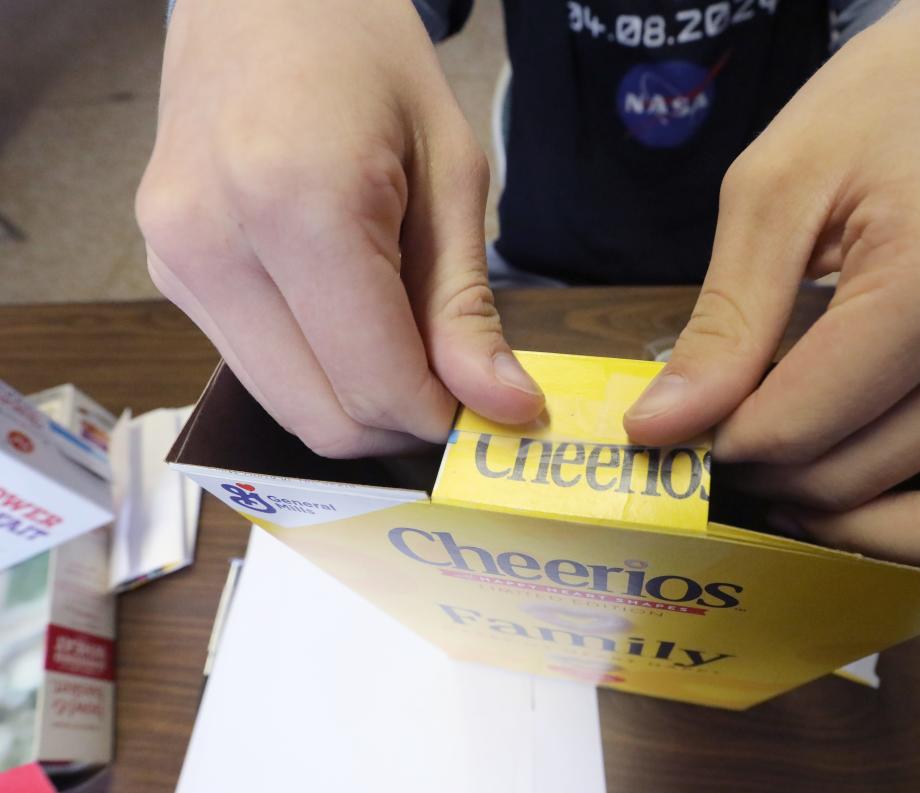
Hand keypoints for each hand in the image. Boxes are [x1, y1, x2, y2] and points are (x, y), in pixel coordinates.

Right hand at [136, 0, 542, 457]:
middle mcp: (212, 244)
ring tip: (408, 336)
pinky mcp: (166, 271)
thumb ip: (465, 305)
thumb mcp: (449, 169)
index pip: (374, 381)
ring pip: (283, 403)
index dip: (444, 416)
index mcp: (296, 204)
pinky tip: (353, 313)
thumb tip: (502, 408)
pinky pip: (255, 364)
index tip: (493, 407)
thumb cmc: (369, 57)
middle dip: (402, 421)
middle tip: (458, 385)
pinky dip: (317, 368)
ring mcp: (174, 262)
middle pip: (320, 415)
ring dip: (358, 400)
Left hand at [625, 0, 919, 570]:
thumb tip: (665, 430)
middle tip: (733, 450)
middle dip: (786, 485)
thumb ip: (725, 322)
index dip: (734, 445)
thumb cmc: (880, 100)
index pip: (816, 421)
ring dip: (873, 521)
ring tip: (802, 469)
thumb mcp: (775, 189)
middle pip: (883, 478)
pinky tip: (873, 464)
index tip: (690, 432)